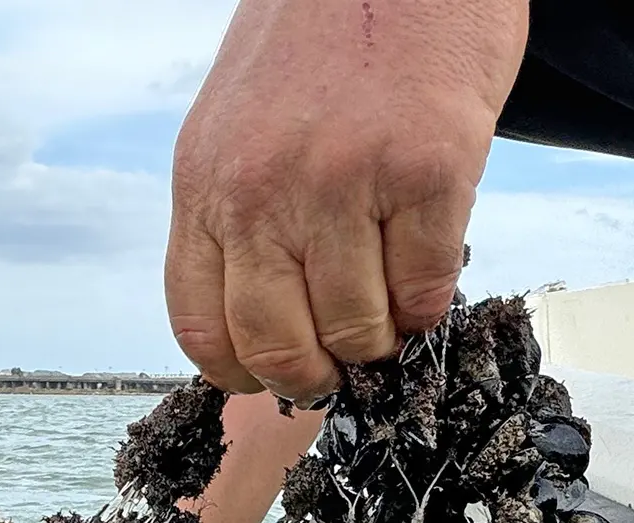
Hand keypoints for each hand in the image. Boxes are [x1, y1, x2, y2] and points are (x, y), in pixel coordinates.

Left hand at [166, 0, 526, 401]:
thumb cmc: (322, 33)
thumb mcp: (239, 122)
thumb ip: (240, 211)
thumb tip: (267, 312)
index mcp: (207, 181)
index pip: (201, 323)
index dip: (242, 373)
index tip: (275, 377)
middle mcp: (264, 190)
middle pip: (276, 343)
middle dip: (318, 372)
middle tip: (347, 361)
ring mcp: (344, 182)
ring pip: (357, 327)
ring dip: (382, 334)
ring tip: (393, 301)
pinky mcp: (427, 171)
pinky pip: (426, 288)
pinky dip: (432, 300)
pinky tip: (430, 263)